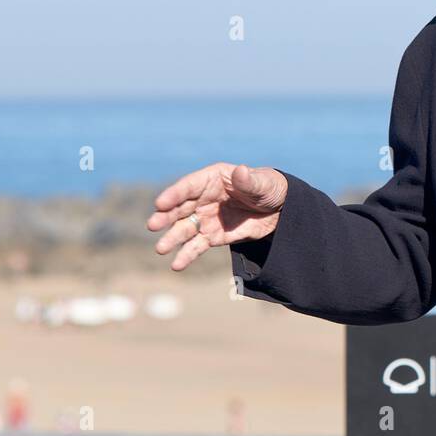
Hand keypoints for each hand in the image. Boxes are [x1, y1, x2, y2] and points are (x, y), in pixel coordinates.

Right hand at [147, 163, 288, 270]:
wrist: (282, 210)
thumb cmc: (270, 188)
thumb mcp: (263, 183)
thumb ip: (250, 181)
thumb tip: (241, 171)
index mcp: (212, 180)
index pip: (188, 186)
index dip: (174, 194)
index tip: (160, 204)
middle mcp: (203, 198)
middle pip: (180, 208)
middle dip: (166, 217)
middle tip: (153, 226)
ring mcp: (206, 218)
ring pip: (184, 229)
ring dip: (172, 238)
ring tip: (161, 249)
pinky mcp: (213, 236)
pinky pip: (196, 246)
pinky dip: (186, 255)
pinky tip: (176, 265)